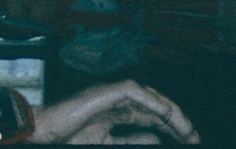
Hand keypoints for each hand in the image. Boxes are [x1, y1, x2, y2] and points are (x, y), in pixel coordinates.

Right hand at [27, 80, 199, 143]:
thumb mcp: (105, 143)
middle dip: (176, 121)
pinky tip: (168, 117)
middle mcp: (115, 101)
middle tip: (194, 138)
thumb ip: (130, 141)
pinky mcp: (107, 91)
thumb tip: (155, 139)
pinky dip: (154, 102)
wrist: (41, 131)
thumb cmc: (65, 138)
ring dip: (171, 113)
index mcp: (114, 113)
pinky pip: (136, 92)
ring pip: (150, 97)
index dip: (170, 128)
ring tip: (188, 131)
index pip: (149, 117)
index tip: (188, 140)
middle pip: (154, 107)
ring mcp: (110, 95)